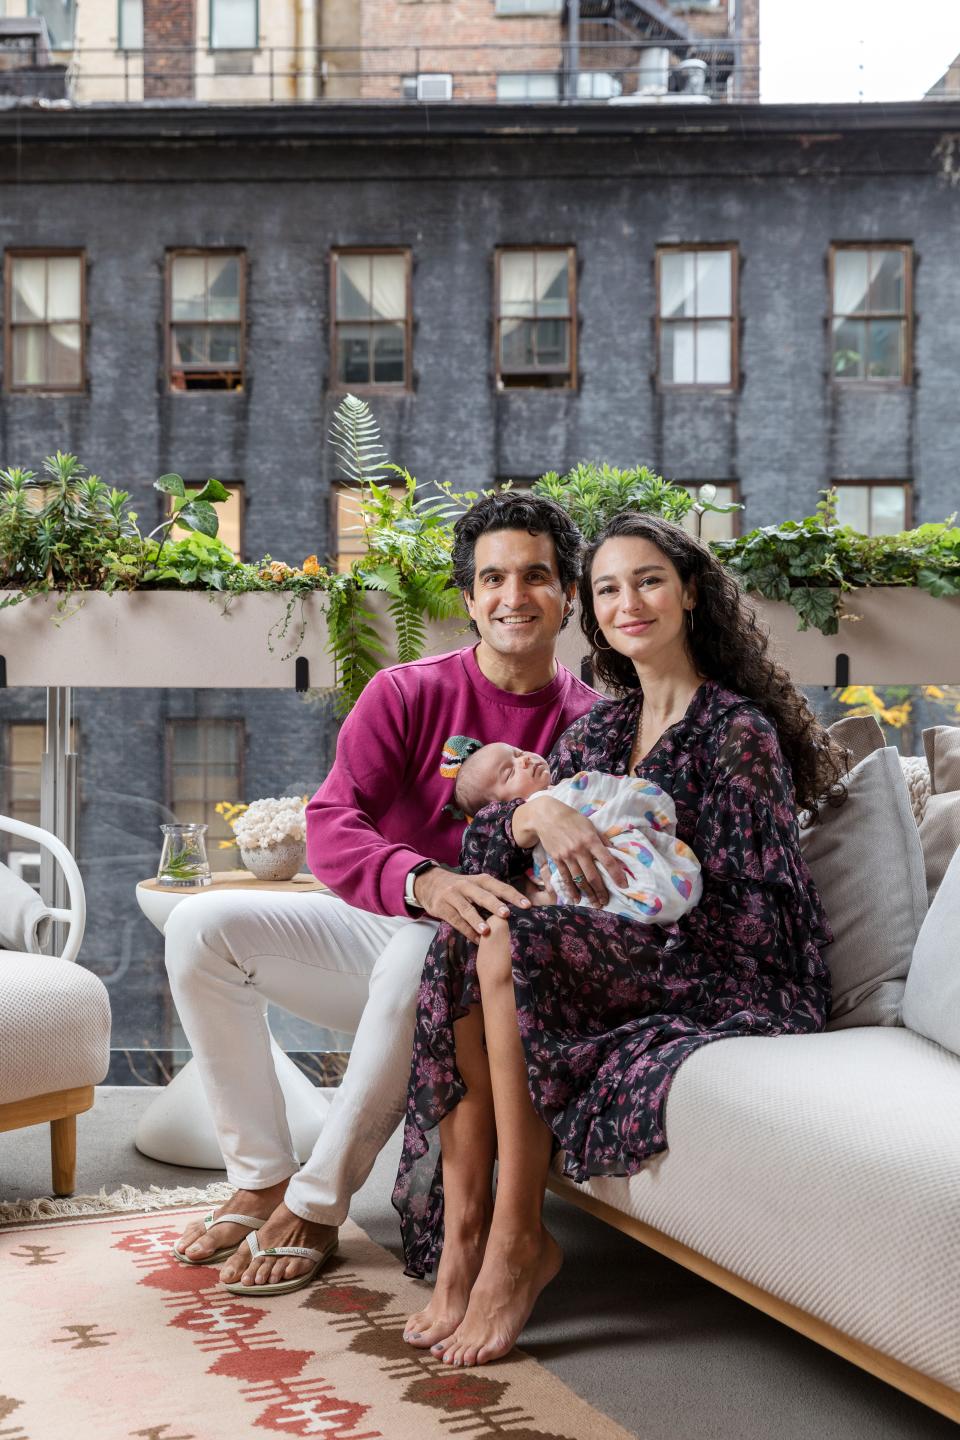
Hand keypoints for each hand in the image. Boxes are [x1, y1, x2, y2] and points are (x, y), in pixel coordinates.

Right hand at [414, 867, 531, 943]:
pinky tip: (476, 940)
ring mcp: (452, 896)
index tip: (527, 905)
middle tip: (506, 914)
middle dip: (495, 904)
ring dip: (477, 920)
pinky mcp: (441, 907)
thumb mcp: (475, 885)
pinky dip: (466, 931)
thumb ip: (491, 894)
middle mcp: (466, 885)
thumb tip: (517, 910)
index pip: (498, 886)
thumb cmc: (461, 888)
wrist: (429, 883)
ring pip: (466, 908)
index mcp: (479, 880)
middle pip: (483, 895)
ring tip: (486, 931)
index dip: (513, 895)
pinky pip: (455, 920)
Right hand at [512, 797, 629, 908]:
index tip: (624, 885)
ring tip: (595, 903)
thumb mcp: (591, 825)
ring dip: (588, 894)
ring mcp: (567, 856)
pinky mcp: (557, 859)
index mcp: (591, 840)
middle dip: (601, 891)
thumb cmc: (572, 819)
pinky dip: (571, 889)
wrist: (546, 816)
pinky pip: (566, 877)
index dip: (616, 875)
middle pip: (592, 876)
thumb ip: (603, 840)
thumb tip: (616, 853)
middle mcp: (579, 850)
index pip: (607, 861)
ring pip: (579, 880)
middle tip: (606, 901)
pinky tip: (576, 898)